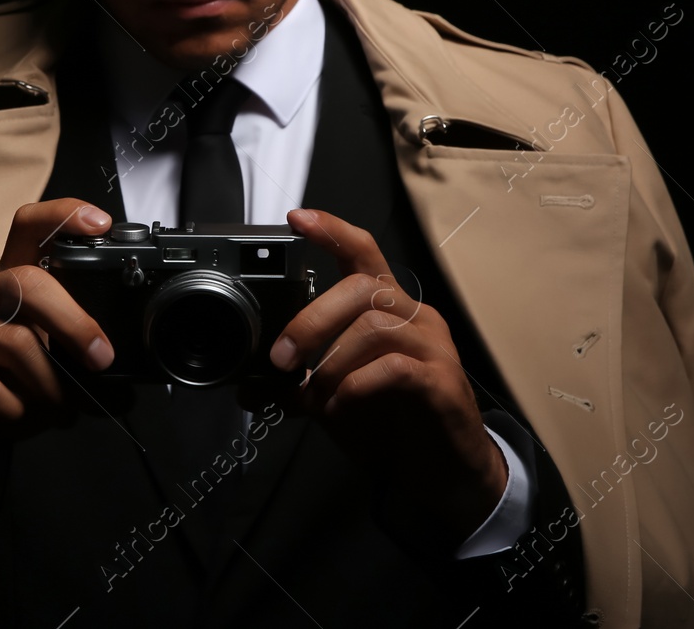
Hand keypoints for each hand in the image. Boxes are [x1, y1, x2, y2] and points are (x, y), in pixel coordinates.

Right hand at [0, 198, 115, 519]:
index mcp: (12, 278)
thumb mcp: (44, 356)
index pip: (31, 227)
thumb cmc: (6, 381)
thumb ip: (73, 349)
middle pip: (28, 283)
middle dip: (74, 323)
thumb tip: (122, 378)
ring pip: (15, 342)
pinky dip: (14, 408)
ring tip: (62, 409)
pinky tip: (19, 415)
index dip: (64, 216)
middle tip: (101, 359)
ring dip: (50, 384)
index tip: (101, 224)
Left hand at [264, 207, 507, 543]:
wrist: (443, 473)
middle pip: (364, 287)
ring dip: (331, 363)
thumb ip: (298, 385)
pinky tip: (340, 407)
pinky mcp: (443, 384)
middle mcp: (414, 319)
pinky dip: (356, 386)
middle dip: (313, 319)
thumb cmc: (392, 425)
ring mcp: (434, 348)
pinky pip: (395, 369)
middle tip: (281, 357)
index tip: (296, 219)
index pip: (363, 254)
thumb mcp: (334, 399)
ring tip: (313, 397)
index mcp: (389, 310)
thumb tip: (249, 386)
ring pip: (376, 327)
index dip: (332, 231)